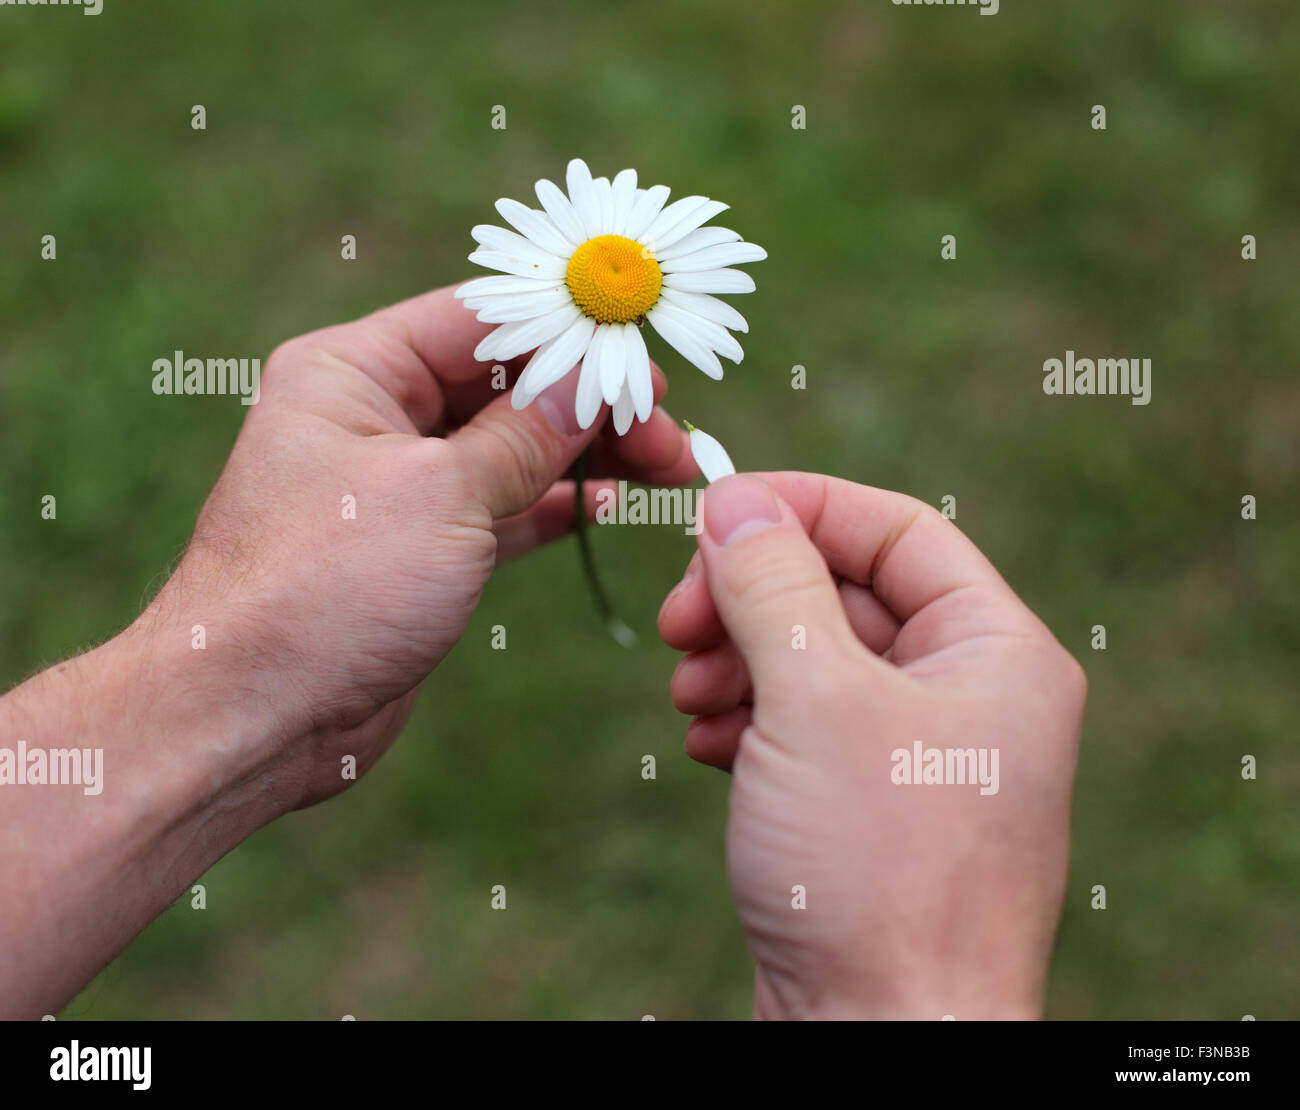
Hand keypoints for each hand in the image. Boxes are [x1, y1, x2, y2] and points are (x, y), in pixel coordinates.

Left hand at [0, 285, 694, 1016]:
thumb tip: (594, 380)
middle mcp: (373, 416)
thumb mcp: (440, 495)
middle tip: (669, 428)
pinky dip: (554, 503)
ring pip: (511, 448)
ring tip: (666, 464)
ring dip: (585, 453)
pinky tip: (607, 501)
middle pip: (504, 383)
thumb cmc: (323, 590)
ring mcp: (398, 486)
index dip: (567, 331)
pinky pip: (501, 507)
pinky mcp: (420, 548)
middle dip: (589, 402)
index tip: (642, 353)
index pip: (479, 320)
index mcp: (353, 370)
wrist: (252, 720)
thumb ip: (526, 433)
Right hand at [658, 473, 1085, 1019]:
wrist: (880, 1044)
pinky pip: (803, 726)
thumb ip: (773, 585)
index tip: (712, 514)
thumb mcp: (815, 701)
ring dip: (739, 661)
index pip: (897, 530)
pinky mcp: (870, 809)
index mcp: (997, 652)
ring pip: (814, 660)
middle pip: (845, 592)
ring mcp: (919, 756)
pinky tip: (710, 747)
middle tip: (679, 622)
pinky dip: (748, 720)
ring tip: (692, 697)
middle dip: (753, 599)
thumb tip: (737, 500)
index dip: (801, 509)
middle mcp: (969, 696)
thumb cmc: (876, 875)